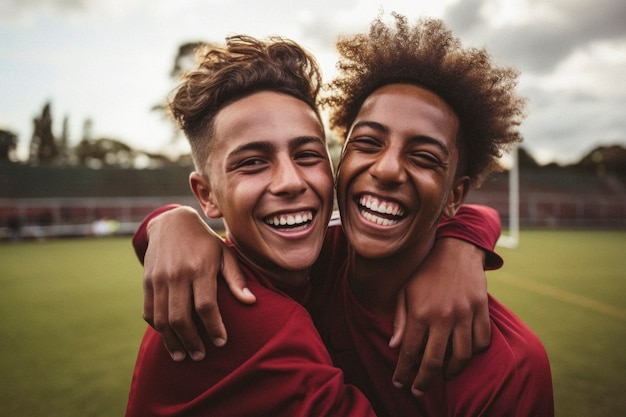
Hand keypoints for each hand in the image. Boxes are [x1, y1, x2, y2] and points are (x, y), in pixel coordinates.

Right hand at [142, 206, 255, 360]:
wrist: (172, 223)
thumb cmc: (205, 242)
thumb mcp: (225, 253)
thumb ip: (236, 278)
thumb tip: (250, 301)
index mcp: (200, 268)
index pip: (205, 306)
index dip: (213, 327)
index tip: (221, 342)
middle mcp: (177, 274)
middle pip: (181, 318)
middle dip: (192, 342)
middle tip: (201, 356)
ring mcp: (158, 279)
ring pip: (162, 319)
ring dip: (172, 342)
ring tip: (182, 356)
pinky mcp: (146, 281)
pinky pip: (149, 312)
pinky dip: (158, 328)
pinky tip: (169, 338)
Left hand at [390, 237, 490, 394]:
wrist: (455, 249)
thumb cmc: (425, 272)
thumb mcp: (405, 291)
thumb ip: (400, 320)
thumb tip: (394, 346)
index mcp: (420, 311)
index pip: (410, 352)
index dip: (404, 372)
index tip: (400, 384)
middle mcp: (442, 315)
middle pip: (434, 361)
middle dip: (424, 381)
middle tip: (419, 391)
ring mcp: (465, 313)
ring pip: (461, 356)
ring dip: (451, 371)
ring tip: (443, 375)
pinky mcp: (481, 309)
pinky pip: (482, 341)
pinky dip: (474, 353)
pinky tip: (464, 356)